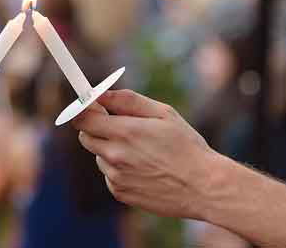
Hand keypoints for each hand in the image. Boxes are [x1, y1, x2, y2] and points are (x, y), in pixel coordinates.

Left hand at [73, 90, 214, 218]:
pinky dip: (119, 169)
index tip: (91, 107)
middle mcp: (115, 156)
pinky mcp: (120, 193)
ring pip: (99, 156)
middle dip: (96, 128)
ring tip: (142, 151)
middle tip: (119, 126)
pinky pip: (109, 174)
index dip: (83, 110)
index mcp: (124, 132)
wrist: (204, 188)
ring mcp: (116, 177)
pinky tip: (143, 168)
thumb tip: (100, 93)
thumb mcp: (163, 113)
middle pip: (85, 137)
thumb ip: (127, 101)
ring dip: (110, 149)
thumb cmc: (186, 146)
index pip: (81, 118)